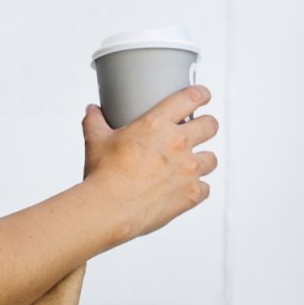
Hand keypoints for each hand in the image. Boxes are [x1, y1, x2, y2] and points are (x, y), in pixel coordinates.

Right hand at [81, 84, 219, 244]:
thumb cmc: (102, 176)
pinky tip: (182, 190)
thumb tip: (92, 110)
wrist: (108, 210)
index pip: (191, 98)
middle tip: (197, 132)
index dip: (201, 94)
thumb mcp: (95, 143)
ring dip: (202, 160)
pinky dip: (196, 189)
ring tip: (188, 166)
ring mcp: (188, 169)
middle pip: (210, 125)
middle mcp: (179, 143)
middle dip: (206, 127)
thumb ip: (95, 123)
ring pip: (211, 158)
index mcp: (157, 124)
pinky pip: (205, 188)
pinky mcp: (192, 194)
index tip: (202, 96)